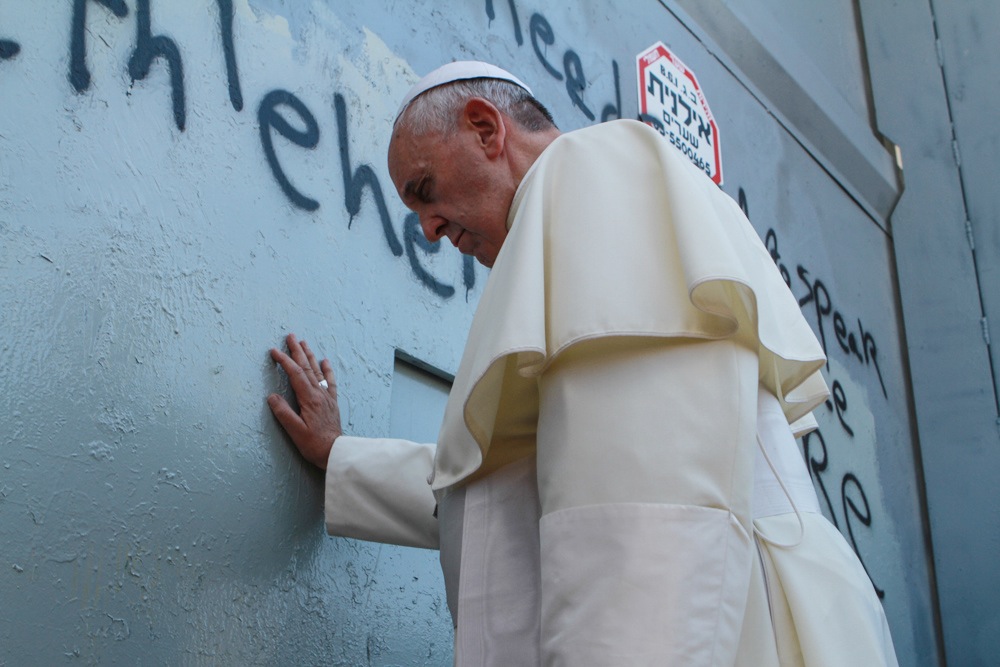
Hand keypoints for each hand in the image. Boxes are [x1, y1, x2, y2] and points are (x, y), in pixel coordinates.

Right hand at [267, 333, 341, 469]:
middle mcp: (319, 394)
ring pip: (318, 371)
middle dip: (297, 351)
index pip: (295, 374)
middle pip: (307, 367)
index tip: (274, 351)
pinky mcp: (331, 402)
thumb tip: (272, 396)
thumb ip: (283, 413)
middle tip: (291, 336)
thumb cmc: (314, 444)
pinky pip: (330, 382)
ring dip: (310, 355)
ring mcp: (327, 397)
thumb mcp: (295, 431)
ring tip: (304, 343)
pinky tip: (325, 361)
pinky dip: (327, 370)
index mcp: (309, 399)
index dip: (284, 361)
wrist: (336, 451)